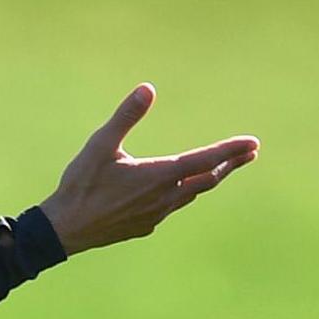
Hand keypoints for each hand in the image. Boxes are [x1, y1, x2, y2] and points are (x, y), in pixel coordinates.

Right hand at [38, 84, 258, 253]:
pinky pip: (172, 207)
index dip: (231, 150)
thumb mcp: (101, 145)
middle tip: (250, 153)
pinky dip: (184, 193)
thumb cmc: (81, 184)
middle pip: (208, 179)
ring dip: (209, 179)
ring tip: (220, 169)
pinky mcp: (146, 225)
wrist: (65, 229)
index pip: (205, 160)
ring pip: (192, 195)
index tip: (253, 143)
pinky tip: (178, 191)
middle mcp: (165, 198)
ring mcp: (157, 215)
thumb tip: (148, 89)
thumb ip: (126, 116)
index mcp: (159, 176)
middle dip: (230, 164)